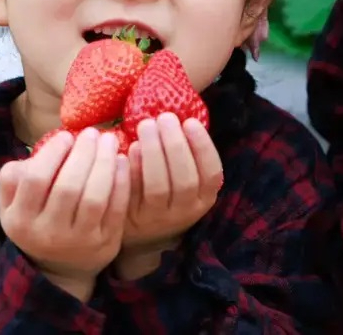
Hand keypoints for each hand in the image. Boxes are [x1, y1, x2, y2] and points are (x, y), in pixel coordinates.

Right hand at [0, 127, 129, 298]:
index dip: (53, 153)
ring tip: (109, 141)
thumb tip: (41, 148)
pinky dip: (121, 180)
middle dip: (84, 154)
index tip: (67, 135)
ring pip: (95, 197)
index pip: (35, 180)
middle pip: (68, 187)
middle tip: (93, 133)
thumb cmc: (38, 220)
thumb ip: (15, 177)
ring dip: (104, 163)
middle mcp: (48, 233)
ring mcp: (79, 241)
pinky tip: (122, 160)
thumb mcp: (14, 204)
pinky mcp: (105, 242)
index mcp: (20, 219)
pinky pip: (116, 207)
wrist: (62, 266)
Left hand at [118, 113, 221, 271]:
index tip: (190, 121)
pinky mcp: (132, 220)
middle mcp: (185, 211)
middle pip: (184, 180)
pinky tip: (131, 147)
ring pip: (158, 187)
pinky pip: (133, 193)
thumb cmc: (168, 189)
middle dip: (175, 145)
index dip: (202, 147)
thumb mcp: (187, 177)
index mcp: (205, 197)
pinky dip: (133, 168)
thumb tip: (180, 112)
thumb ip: (186, 152)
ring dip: (153, 152)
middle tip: (164, 117)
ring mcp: (158, 219)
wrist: (142, 231)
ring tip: (146, 124)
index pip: (211, 173)